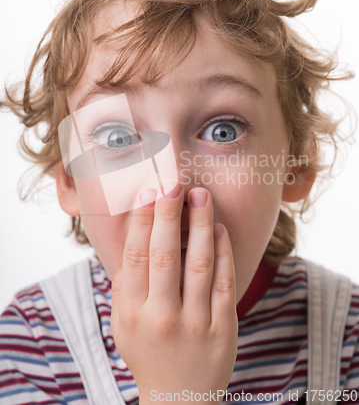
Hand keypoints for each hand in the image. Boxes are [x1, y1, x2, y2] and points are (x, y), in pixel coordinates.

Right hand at [110, 181, 237, 403]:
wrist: (180, 399)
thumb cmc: (147, 353)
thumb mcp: (123, 324)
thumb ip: (125, 284)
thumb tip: (134, 236)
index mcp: (133, 314)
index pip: (137, 258)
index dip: (143, 222)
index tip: (149, 193)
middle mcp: (163, 316)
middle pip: (165, 255)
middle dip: (169, 215)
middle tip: (174, 183)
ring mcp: (197, 322)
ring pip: (199, 263)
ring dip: (200, 225)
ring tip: (200, 196)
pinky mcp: (224, 327)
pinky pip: (224, 282)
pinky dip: (223, 252)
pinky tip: (218, 228)